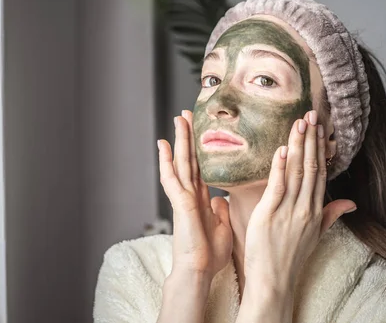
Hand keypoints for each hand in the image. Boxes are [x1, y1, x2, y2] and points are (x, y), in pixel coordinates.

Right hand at [158, 110, 232, 280]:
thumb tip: (221, 199)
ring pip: (181, 162)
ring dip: (179, 140)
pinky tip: (164, 145)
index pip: (200, 167)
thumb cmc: (208, 255)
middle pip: (190, 159)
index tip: (200, 131)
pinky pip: (171, 177)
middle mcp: (190, 194)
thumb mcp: (221, 227)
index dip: (200, 149)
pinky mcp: (179, 203)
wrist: (199, 271)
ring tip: (177, 119)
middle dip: (188, 137)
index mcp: (201, 199)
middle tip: (186, 114)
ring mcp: (183, 197)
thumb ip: (220, 211)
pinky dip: (167, 160)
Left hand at [243, 110, 356, 291]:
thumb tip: (350, 203)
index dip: (320, 149)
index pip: (321, 173)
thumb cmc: (290, 258)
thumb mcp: (315, 235)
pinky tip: (283, 149)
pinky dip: (280, 167)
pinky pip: (277, 187)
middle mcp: (305, 209)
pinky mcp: (269, 215)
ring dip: (299, 146)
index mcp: (315, 211)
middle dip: (311, 140)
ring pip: (297, 173)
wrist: (274, 282)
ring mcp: (289, 212)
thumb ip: (331, 215)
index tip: (319, 128)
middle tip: (311, 114)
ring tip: (300, 123)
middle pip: (312, 168)